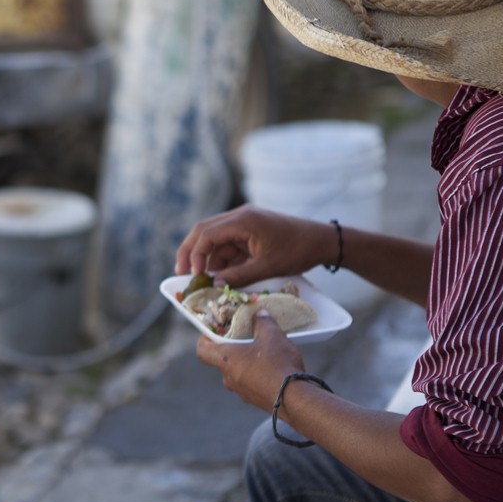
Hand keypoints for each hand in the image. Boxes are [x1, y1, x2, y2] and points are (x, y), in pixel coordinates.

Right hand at [175, 205, 333, 286]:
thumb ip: (238, 276)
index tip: (192, 275)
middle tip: (180, 272)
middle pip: (204, 230)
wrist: (322, 241)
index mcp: (243, 220)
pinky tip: (222, 275)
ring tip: (205, 280)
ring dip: (208, 258)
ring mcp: (245, 223)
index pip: (207, 234)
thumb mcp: (267, 267)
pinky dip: (223, 259)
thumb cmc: (297, 250)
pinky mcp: (250, 231)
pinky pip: (229, 244)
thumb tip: (214, 284)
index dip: (195, 254)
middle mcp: (240, 217)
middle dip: (191, 251)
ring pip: (215, 238)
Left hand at [195, 310, 304, 411]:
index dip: (205, 338)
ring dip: (247, 362)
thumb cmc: (278, 365)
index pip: (203, 350)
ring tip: (265, 352)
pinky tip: (275, 368)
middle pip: (223, 360)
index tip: (215, 331)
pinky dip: (258, 375)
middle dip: (234, 347)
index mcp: (226, 360)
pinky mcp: (255, 400)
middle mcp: (229, 378)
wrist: (294, 400)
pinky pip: (251, 383)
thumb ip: (263, 322)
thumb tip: (260, 315)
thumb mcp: (272, 335)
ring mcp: (241, 391)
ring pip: (238, 372)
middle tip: (246, 337)